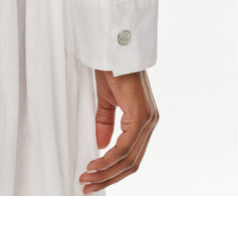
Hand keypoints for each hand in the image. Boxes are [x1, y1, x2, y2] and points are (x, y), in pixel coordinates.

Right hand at [79, 70, 158, 193]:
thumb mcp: (106, 102)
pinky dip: (109, 159)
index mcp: (143, 120)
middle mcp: (150, 122)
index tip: (94, 178)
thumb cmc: (112, 71)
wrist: (115, 51)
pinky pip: (126, 146)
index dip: (113, 171)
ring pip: (130, 158)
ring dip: (106, 172)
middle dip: (109, 178)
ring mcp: (148, 120)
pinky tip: (94, 164)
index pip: (132, 155)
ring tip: (87, 178)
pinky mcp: (142, 115)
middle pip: (132, 163)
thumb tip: (102, 147)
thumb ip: (106, 123)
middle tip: (88, 186)